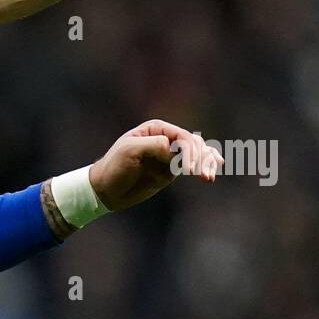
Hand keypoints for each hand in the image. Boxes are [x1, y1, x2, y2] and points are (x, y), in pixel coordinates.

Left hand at [89, 120, 222, 211]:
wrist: (106, 190)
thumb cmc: (114, 166)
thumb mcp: (130, 151)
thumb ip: (153, 145)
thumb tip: (172, 147)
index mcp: (155, 129)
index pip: (181, 136)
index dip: (190, 150)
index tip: (190, 168)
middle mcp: (164, 139)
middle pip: (192, 144)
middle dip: (201, 158)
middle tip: (202, 174)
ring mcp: (169, 155)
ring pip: (196, 154)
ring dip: (206, 162)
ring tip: (208, 176)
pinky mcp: (170, 170)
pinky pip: (191, 165)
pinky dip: (203, 166)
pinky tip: (213, 170)